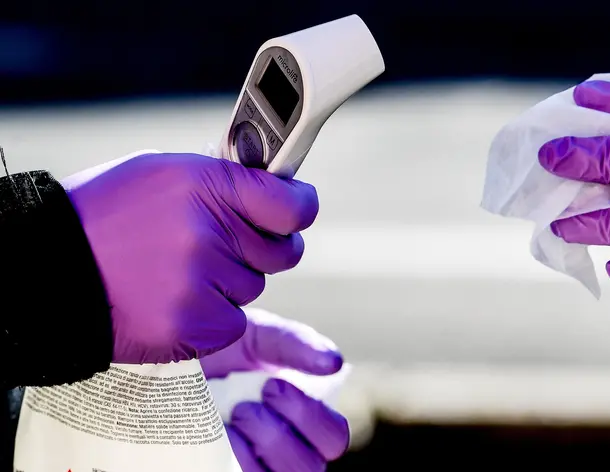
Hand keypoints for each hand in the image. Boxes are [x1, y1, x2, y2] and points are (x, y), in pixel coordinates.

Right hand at [61, 152, 318, 363]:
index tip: (296, 210)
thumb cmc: (105, 215)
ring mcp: (202, 283)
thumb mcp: (161, 173)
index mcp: (206, 185)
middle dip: (262, 249)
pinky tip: (169, 300)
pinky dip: (210, 316)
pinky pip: (232, 322)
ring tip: (173, 271)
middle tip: (220, 245)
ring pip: (252, 288)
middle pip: (282, 252)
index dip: (299, 208)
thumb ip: (221, 183)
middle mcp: (209, 233)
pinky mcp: (194, 326)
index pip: (293, 205)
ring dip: (227, 283)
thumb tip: (271, 188)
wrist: (46, 269)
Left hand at [202, 311, 348, 471]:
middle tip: (245, 405)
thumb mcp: (255, 336)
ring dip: (252, 447)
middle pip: (310, 467)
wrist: (160, 367)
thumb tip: (335, 363)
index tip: (272, 386)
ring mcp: (257, 471)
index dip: (311, 416)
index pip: (333, 438)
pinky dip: (230, 459)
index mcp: (302, 419)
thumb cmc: (217, 350)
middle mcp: (286, 453)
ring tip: (229, 419)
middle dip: (278, 433)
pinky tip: (212, 436)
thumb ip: (295, 343)